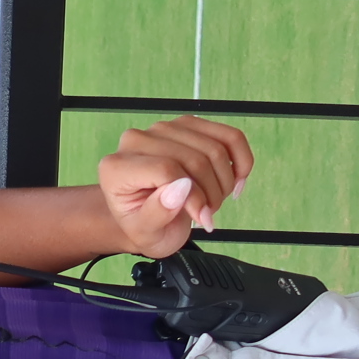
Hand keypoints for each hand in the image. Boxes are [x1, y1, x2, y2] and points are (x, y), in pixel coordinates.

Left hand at [97, 116, 254, 257]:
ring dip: (224, 181)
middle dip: (211, 193)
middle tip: (207, 213)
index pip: (166, 170)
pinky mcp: (187, 124)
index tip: (203, 218)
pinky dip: (241, 161)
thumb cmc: (143, 225)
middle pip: (194, 159)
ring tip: (213, 201)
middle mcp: (137, 140)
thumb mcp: (145, 234)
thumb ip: (157, 213)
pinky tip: (235, 181)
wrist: (144, 215)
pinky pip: (228, 136)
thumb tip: (182, 187)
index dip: (193, 197)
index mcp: (117, 167)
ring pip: (214, 149)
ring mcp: (164, 129)